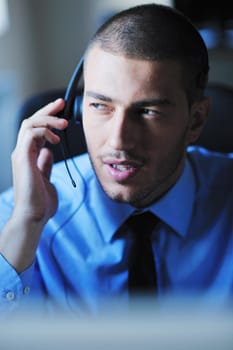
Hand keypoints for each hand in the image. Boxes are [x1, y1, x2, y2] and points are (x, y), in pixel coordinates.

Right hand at [0, 98, 67, 271]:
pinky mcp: (23, 158)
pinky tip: (55, 139)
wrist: (33, 216)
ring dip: (47, 120)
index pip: (36, 130)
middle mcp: (23, 152)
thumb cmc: (40, 202)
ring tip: (63, 124)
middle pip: (31, 122)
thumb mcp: (46, 178)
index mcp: (29, 156)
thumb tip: (49, 152)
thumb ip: (45, 164)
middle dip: (47, 111)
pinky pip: (29, 135)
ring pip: (29, 124)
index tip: (62, 112)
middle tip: (61, 104)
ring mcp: (21, 154)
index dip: (48, 119)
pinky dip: (43, 131)